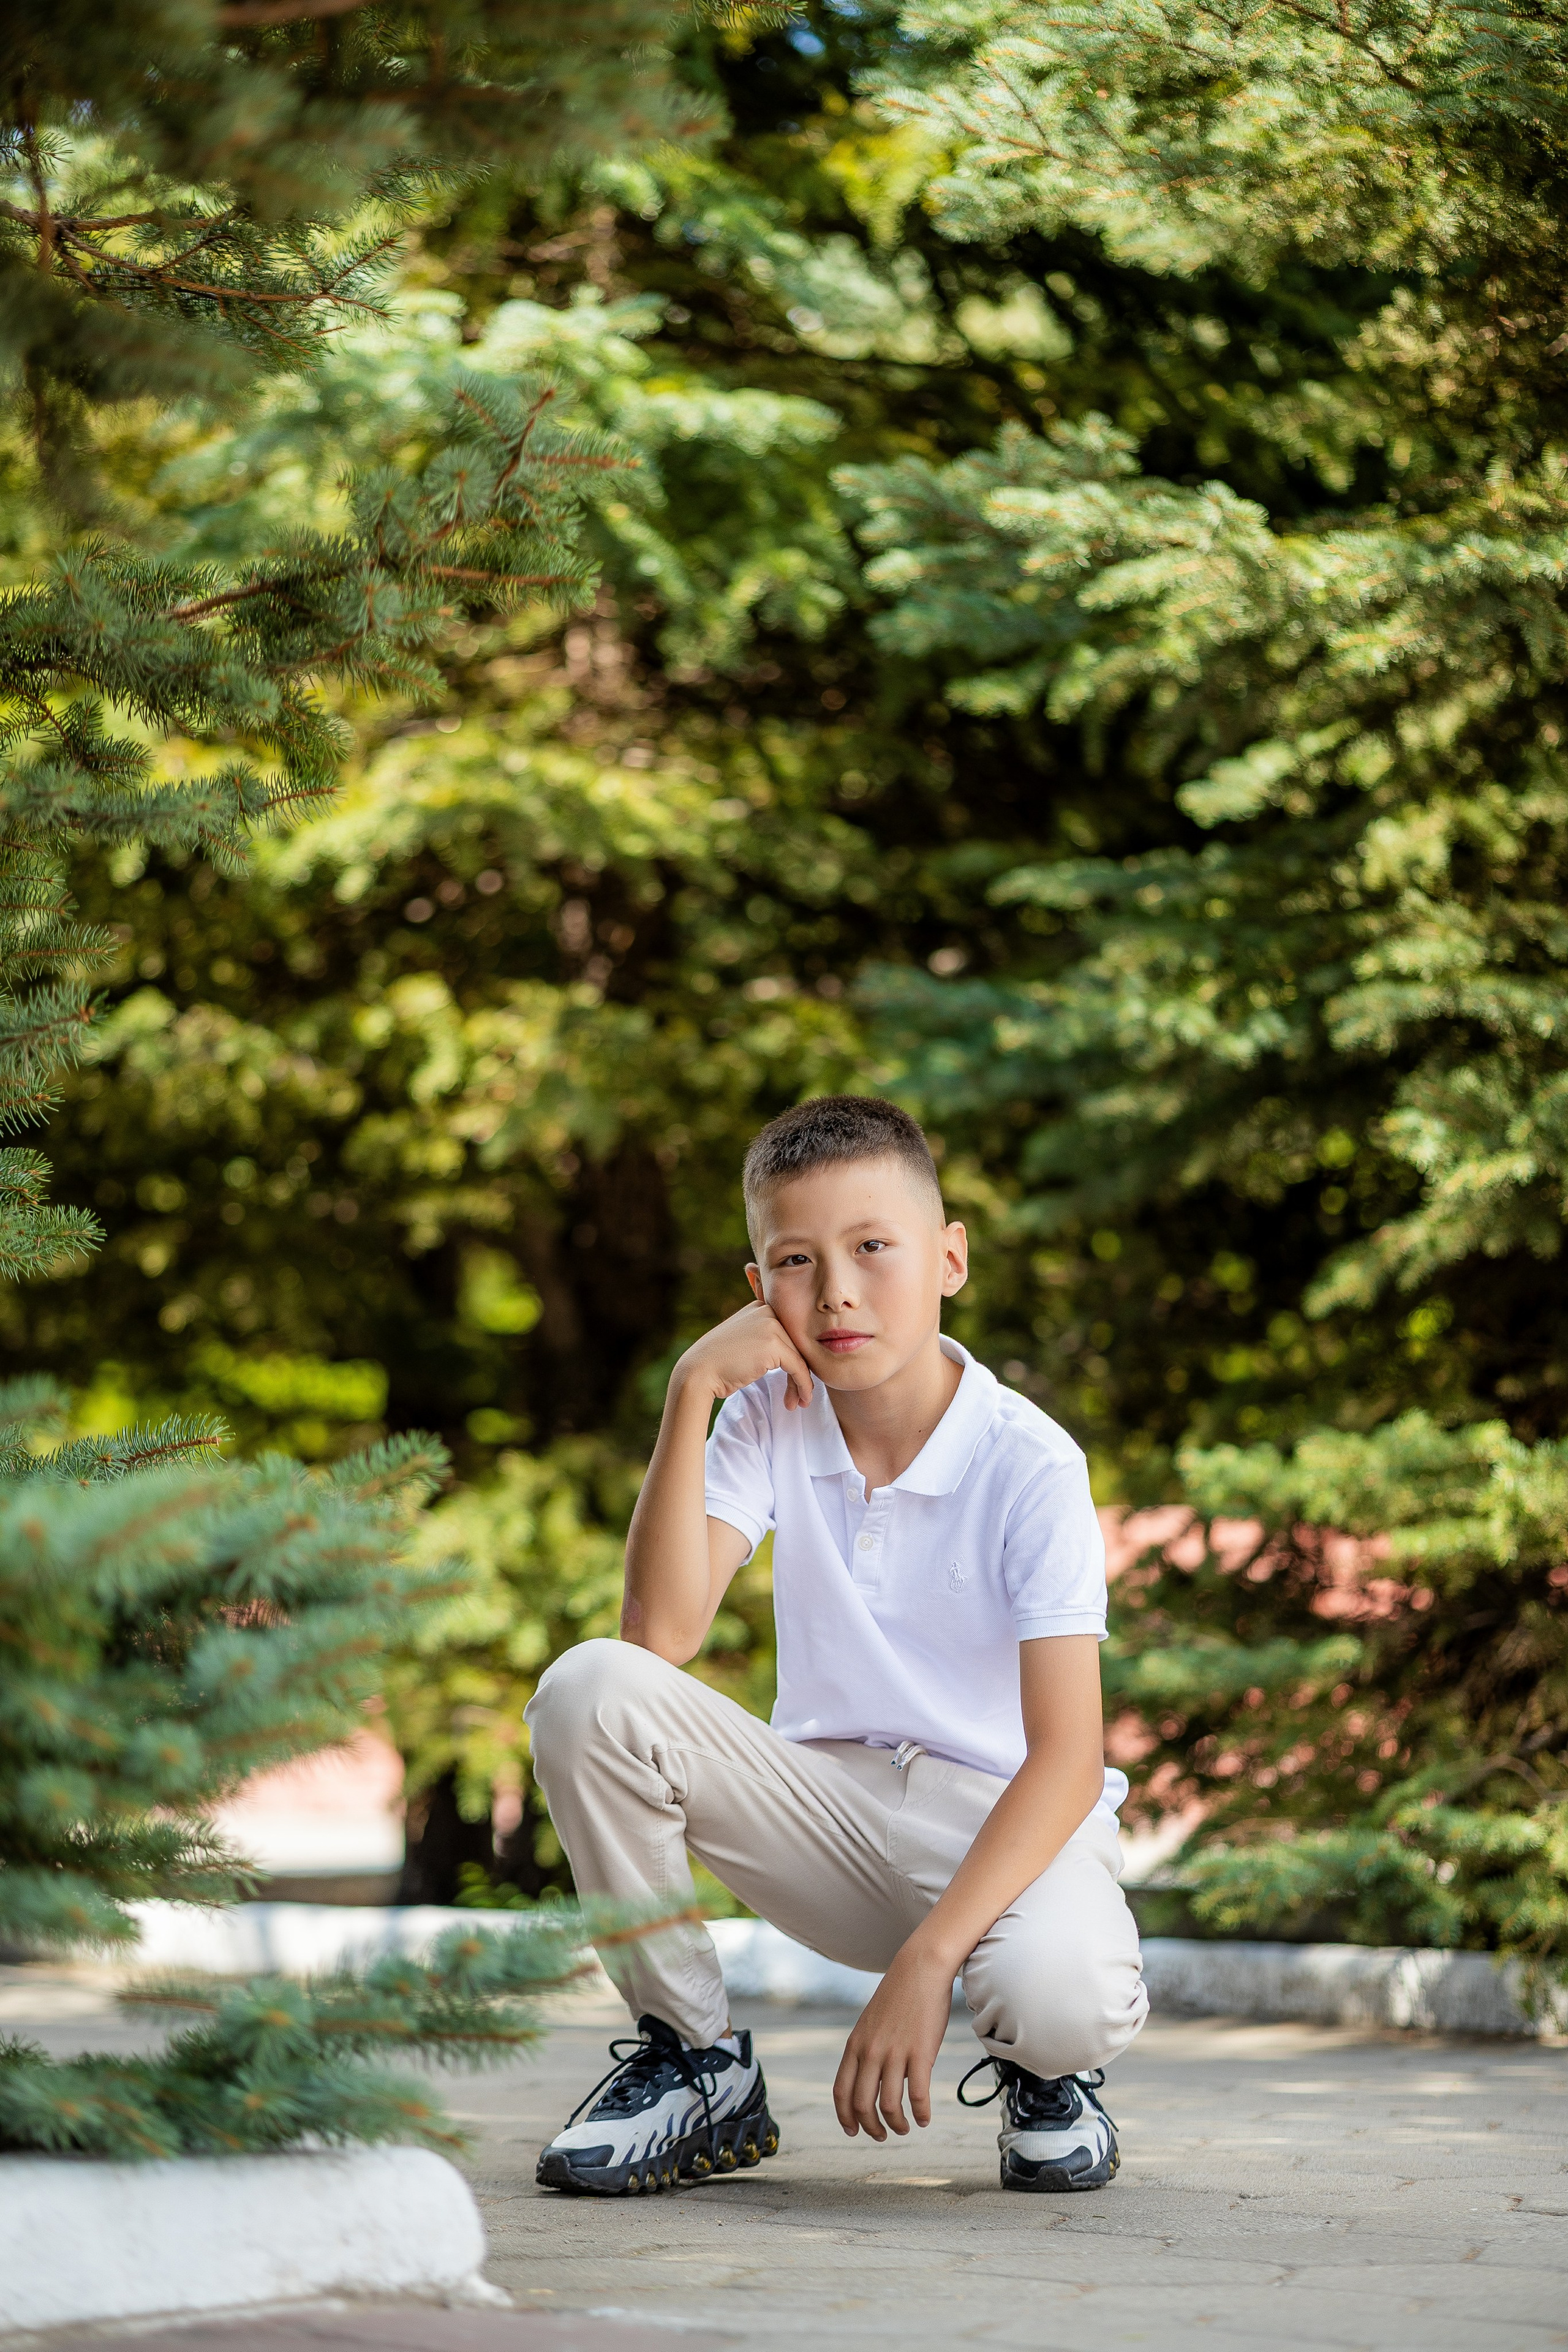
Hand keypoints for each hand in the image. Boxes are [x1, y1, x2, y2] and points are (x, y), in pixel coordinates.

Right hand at [675, 1298, 813, 1411]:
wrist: (698, 1373)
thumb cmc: (719, 1364)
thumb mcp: (743, 1340)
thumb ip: (763, 1338)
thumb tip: (794, 1356)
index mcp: (759, 1307)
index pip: (788, 1334)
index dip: (795, 1358)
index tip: (796, 1380)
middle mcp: (766, 1311)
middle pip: (796, 1345)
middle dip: (800, 1373)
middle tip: (801, 1397)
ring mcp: (770, 1325)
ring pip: (799, 1358)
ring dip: (802, 1384)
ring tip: (800, 1403)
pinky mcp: (773, 1344)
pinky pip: (798, 1367)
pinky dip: (803, 1386)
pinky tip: (802, 1400)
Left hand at [832, 1938, 953, 2139]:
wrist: (920, 1968)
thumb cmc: (898, 1995)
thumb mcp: (870, 2023)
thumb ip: (865, 2049)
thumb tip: (869, 2079)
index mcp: (855, 2045)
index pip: (840, 2092)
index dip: (845, 2117)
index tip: (853, 2131)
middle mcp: (870, 2052)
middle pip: (862, 2105)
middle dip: (871, 2128)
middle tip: (882, 2135)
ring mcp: (894, 2053)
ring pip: (889, 2106)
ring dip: (897, 2125)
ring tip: (905, 2128)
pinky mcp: (920, 2053)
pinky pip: (918, 2095)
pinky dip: (921, 2113)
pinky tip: (925, 2118)